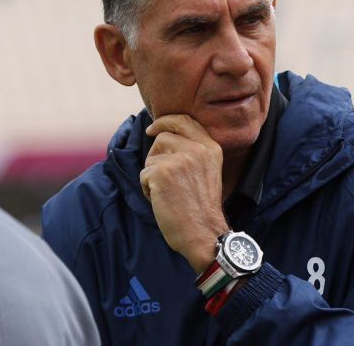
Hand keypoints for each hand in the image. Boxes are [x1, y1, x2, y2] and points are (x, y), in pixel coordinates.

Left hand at [141, 114, 229, 273]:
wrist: (204, 234)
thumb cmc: (201, 208)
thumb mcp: (208, 170)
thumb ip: (193, 151)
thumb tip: (163, 134)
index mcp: (210, 147)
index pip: (183, 120)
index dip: (164, 122)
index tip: (153, 129)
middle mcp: (197, 149)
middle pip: (162, 138)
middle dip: (156, 157)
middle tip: (165, 179)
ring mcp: (179, 159)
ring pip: (151, 157)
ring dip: (152, 175)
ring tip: (168, 193)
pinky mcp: (162, 173)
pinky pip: (143, 174)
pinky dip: (147, 189)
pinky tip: (162, 201)